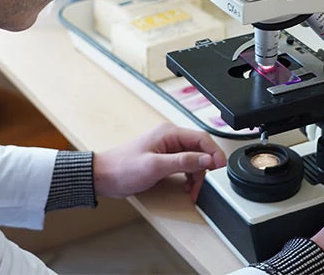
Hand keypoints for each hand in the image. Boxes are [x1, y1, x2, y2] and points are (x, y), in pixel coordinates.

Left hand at [94, 123, 227, 199]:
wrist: (103, 177)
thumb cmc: (122, 168)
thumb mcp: (156, 166)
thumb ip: (184, 161)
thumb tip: (206, 159)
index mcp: (170, 134)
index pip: (202, 139)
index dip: (214, 153)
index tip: (220, 168)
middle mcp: (170, 139)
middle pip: (200, 151)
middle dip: (204, 169)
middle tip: (204, 185)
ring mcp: (167, 149)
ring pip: (194, 160)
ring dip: (197, 176)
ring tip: (193, 190)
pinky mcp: (164, 159)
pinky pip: (185, 166)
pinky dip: (189, 177)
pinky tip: (186, 187)